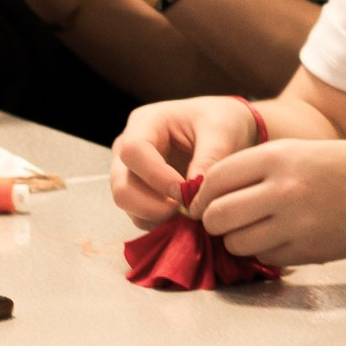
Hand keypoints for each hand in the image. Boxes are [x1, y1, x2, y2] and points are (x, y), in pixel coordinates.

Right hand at [111, 96, 265, 228]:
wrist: (223, 130)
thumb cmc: (220, 122)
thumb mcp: (221, 132)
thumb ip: (209, 160)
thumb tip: (193, 198)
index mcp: (145, 123)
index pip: (133, 151)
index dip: (156, 176)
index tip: (185, 191)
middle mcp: (128, 149)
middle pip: (121, 185)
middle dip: (152, 205)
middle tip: (187, 211)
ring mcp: (130, 173)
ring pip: (128, 205)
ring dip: (157, 217)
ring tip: (191, 214)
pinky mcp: (140, 194)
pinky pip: (140, 216)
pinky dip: (161, 224)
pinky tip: (187, 218)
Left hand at [192, 140, 345, 267]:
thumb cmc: (341, 167)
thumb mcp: (298, 151)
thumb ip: (254, 168)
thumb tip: (207, 194)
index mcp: (278, 157)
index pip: (215, 179)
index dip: (200, 195)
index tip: (200, 204)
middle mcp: (283, 189)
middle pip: (218, 216)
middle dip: (212, 222)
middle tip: (221, 221)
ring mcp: (296, 223)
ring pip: (236, 242)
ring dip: (236, 240)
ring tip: (252, 229)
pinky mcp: (307, 250)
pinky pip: (265, 257)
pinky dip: (264, 251)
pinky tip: (280, 238)